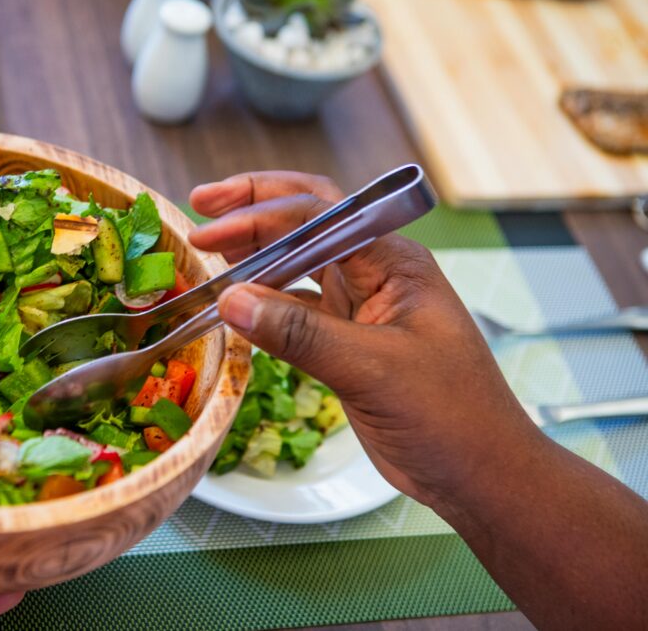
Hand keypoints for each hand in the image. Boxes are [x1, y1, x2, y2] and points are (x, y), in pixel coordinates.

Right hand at [189, 171, 542, 507]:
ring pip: (298, 263)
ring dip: (255, 253)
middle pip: (307, 223)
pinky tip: (235, 303)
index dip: (259, 215)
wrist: (481, 474)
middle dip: (254, 210)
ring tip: (207, 248)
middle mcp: (375, 273)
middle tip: (199, 207)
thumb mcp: (373, 369)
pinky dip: (263, 301)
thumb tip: (231, 300)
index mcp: (393, 262)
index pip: (319, 215)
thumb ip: (301, 333)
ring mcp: (361, 307)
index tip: (209, 230)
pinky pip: (296, 306)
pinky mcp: (347, 341)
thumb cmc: (450, 416)